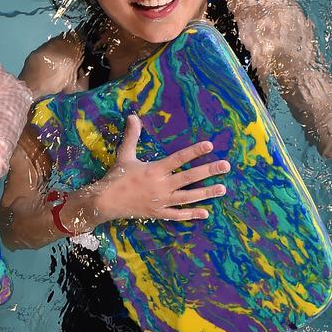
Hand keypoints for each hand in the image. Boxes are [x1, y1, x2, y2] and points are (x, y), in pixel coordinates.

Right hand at [94, 114, 229, 223]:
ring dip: (206, 193)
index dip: (194, 151)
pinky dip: (191, 214)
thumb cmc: (116, 177)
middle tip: (225, 166)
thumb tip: (133, 116)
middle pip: (189, 177)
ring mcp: (162, 201)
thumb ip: (132, 136)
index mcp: (155, 169)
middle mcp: (161, 185)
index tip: (210, 146)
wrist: (105, 202)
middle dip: (209, 171)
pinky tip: (205, 213)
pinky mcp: (159, 213)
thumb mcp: (124, 155)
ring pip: (189, 197)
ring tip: (222, 189)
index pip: (179, 158)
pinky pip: (178, 214)